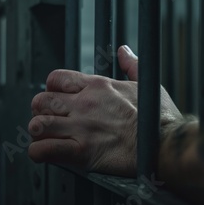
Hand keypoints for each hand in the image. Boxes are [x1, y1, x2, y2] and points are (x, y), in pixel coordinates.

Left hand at [28, 46, 181, 176]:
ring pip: (38, 124)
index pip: (55, 79)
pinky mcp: (82, 152)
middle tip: (49, 119)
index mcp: (97, 86)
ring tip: (46, 137)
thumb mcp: (147, 83)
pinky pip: (44, 151)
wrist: (165, 145)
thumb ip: (131, 65)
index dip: (50, 89)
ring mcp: (81, 128)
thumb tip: (124, 51)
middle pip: (40, 101)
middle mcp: (84, 104)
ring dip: (38, 132)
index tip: (57, 99)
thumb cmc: (159, 118)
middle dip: (40, 111)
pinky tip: (43, 153)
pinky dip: (38, 153)